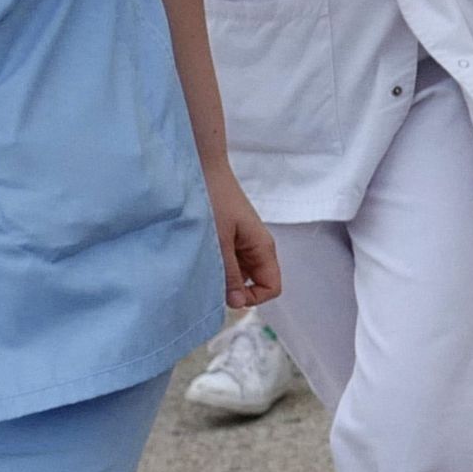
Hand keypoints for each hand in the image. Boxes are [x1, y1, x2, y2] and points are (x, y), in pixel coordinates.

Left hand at [206, 167, 281, 309]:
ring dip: (223, 276)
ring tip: (202, 266)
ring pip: (240, 273)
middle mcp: (257, 247)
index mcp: (262, 247)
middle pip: (256, 282)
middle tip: (209, 281)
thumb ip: (229, 273)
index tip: (226, 294)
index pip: (272, 287)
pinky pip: (230, 261)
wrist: (201, 167)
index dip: (253, 298)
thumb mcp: (219, 242)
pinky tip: (200, 255)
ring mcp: (243, 241)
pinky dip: (217, 265)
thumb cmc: (213, 199)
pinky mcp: (230, 236)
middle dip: (235, 289)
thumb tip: (238, 304)